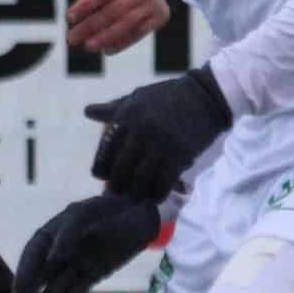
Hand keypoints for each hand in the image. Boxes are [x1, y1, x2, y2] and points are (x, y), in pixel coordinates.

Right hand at [12, 191, 162, 292]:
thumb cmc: (107, 209)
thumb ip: (67, 233)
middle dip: (29, 291)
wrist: (138, 212)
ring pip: (58, 285)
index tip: (18, 289)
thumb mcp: (84, 214)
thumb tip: (53, 257)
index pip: (33, 253)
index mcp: (53, 232)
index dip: (24, 271)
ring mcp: (76, 263)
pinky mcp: (94, 273)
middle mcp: (61, 250)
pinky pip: (79, 289)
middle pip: (41, 273)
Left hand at [67, 0, 168, 54]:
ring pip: (126, 24)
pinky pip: (138, 34)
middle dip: (90, 26)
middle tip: (72, 38)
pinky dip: (120, 43)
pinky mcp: (160, 17)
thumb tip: (78, 17)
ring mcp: (155, 3)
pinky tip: (105, 49)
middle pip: (113, 10)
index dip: (85, 6)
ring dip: (104, 37)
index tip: (69, 18)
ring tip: (87, 46)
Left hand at [85, 67, 231, 204]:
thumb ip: (113, 109)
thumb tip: (86, 111)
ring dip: (138, 193)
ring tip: (139, 197)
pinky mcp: (180, 154)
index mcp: (126, 115)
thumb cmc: (169, 96)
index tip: (105, 177)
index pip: (105, 153)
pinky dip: (158, 193)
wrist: (206, 95)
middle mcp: (140, 130)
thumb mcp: (139, 97)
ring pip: (141, 180)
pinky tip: (157, 195)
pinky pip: (163, 183)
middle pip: (120, 170)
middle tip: (121, 193)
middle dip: (119, 186)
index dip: (102, 170)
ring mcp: (160, 143)